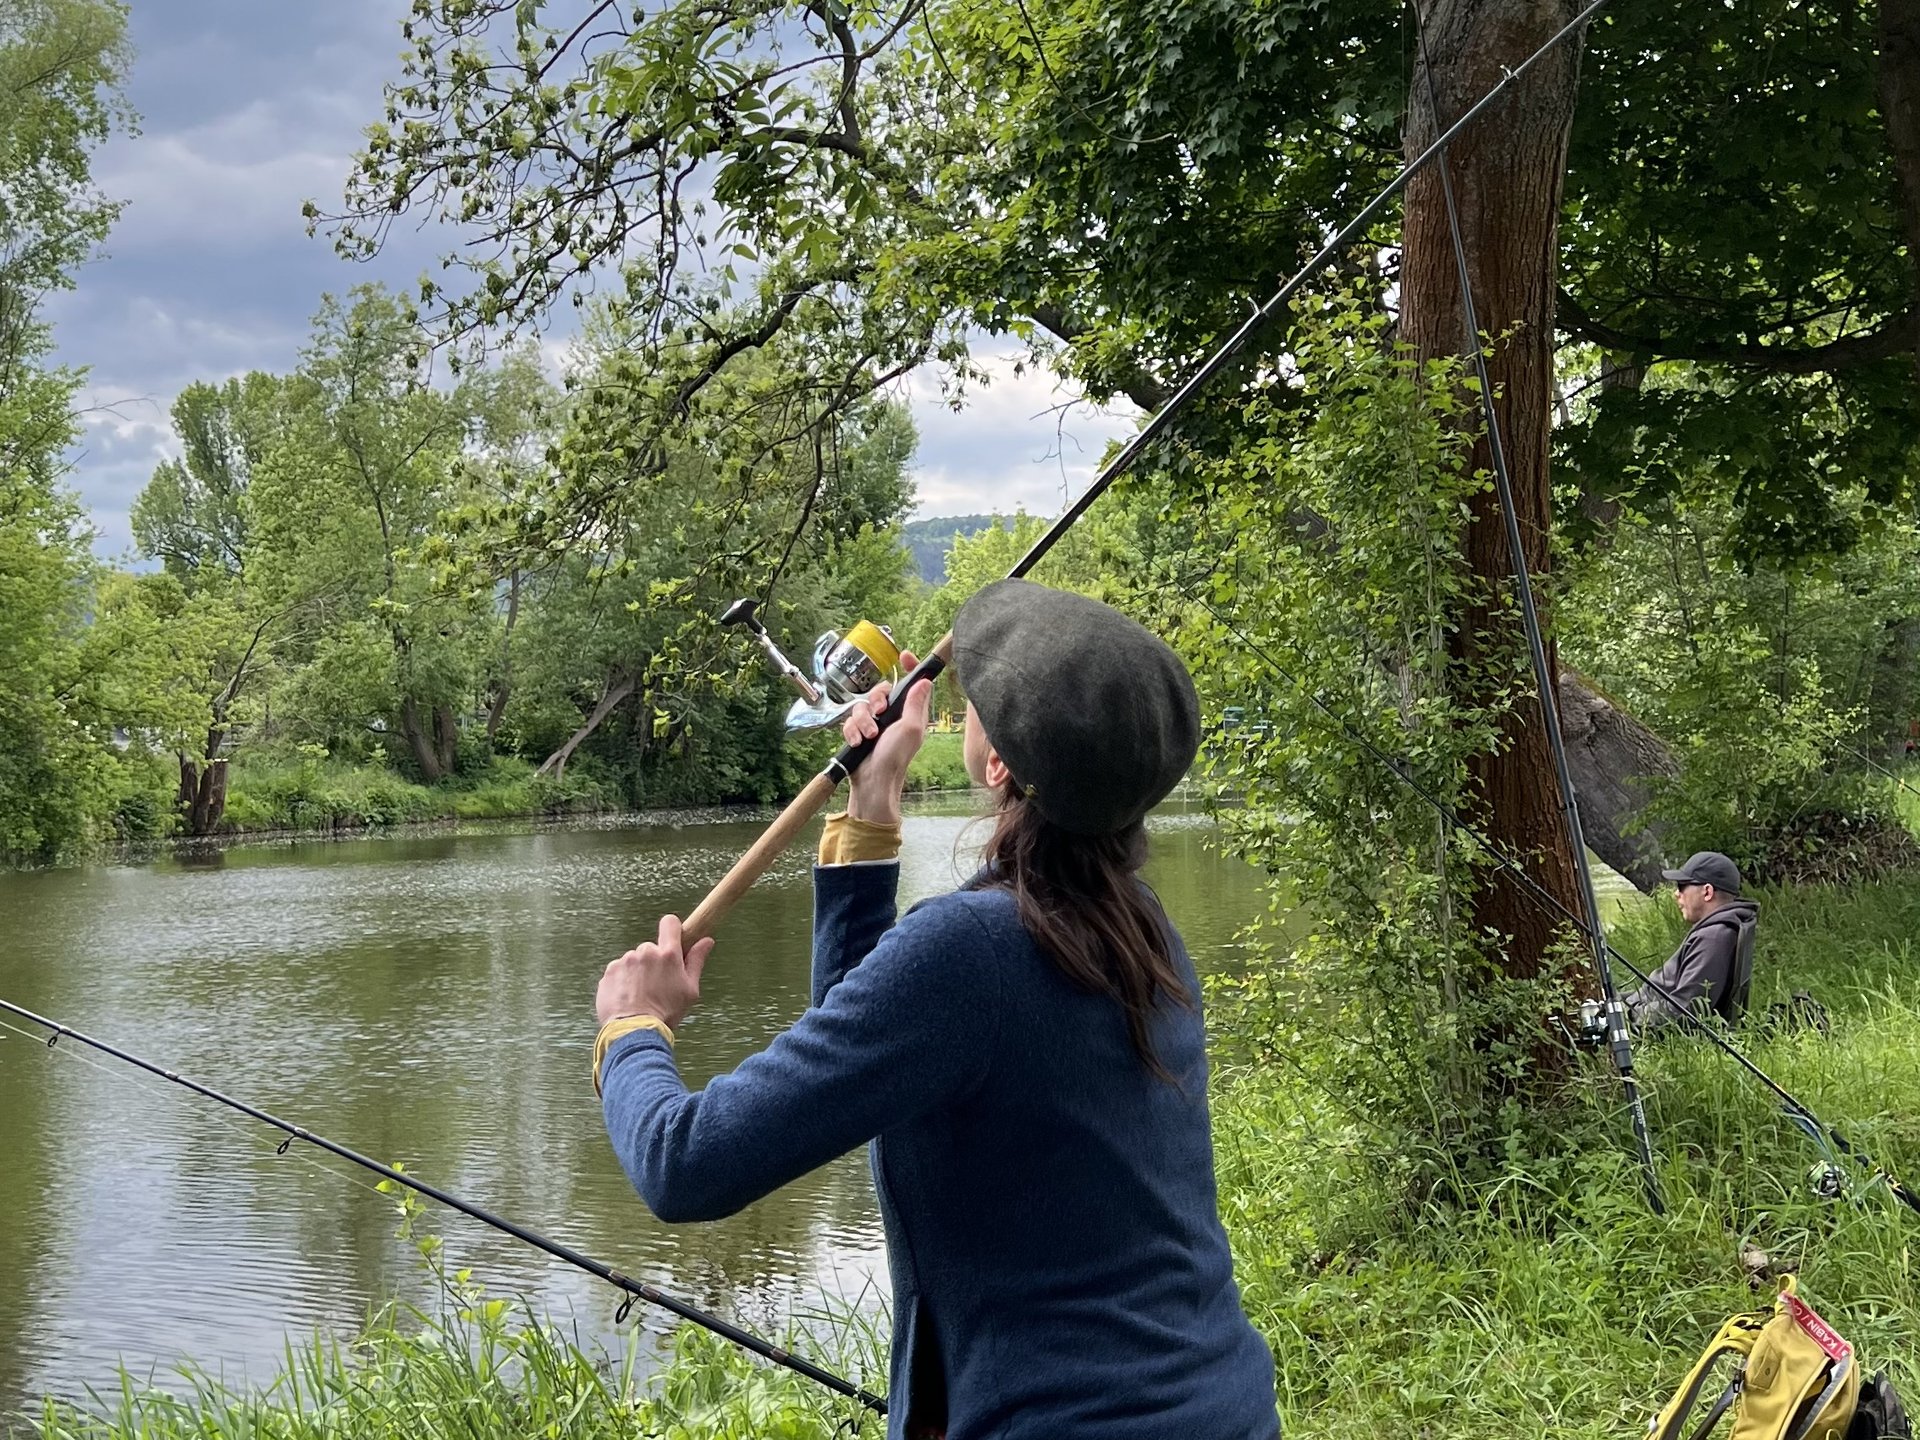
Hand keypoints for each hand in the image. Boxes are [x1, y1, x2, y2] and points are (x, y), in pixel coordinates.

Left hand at [596, 915, 714, 1030]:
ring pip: (633, 961)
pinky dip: (622, 981)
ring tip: (640, 996)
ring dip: (637, 972)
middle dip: (653, 962)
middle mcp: (645, 952)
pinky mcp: (609, 972)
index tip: (674, 941)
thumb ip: (697, 961)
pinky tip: (627, 999)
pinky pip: (618, 971)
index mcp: (668, 954)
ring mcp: (625, 961)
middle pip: (651, 948)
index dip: (672, 929)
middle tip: (656, 985)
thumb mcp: (690, 990)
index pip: (670, 923)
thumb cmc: (666, 1012)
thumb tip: (707, 940)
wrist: (635, 1031)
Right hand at [840, 650, 930, 826]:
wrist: (873, 781)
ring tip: (868, 737)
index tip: (904, 656)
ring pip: (862, 706)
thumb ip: (915, 704)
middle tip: (878, 713)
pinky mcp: (859, 733)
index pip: (912, 684)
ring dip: (863, 721)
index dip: (910, 667)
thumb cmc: (895, 758)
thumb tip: (925, 681)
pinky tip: (858, 742)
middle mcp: (893, 716)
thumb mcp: (910, 729)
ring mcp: (875, 725)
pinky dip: (853, 732)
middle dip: (876, 700)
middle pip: (881, 691)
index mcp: (910, 713)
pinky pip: (850, 721)